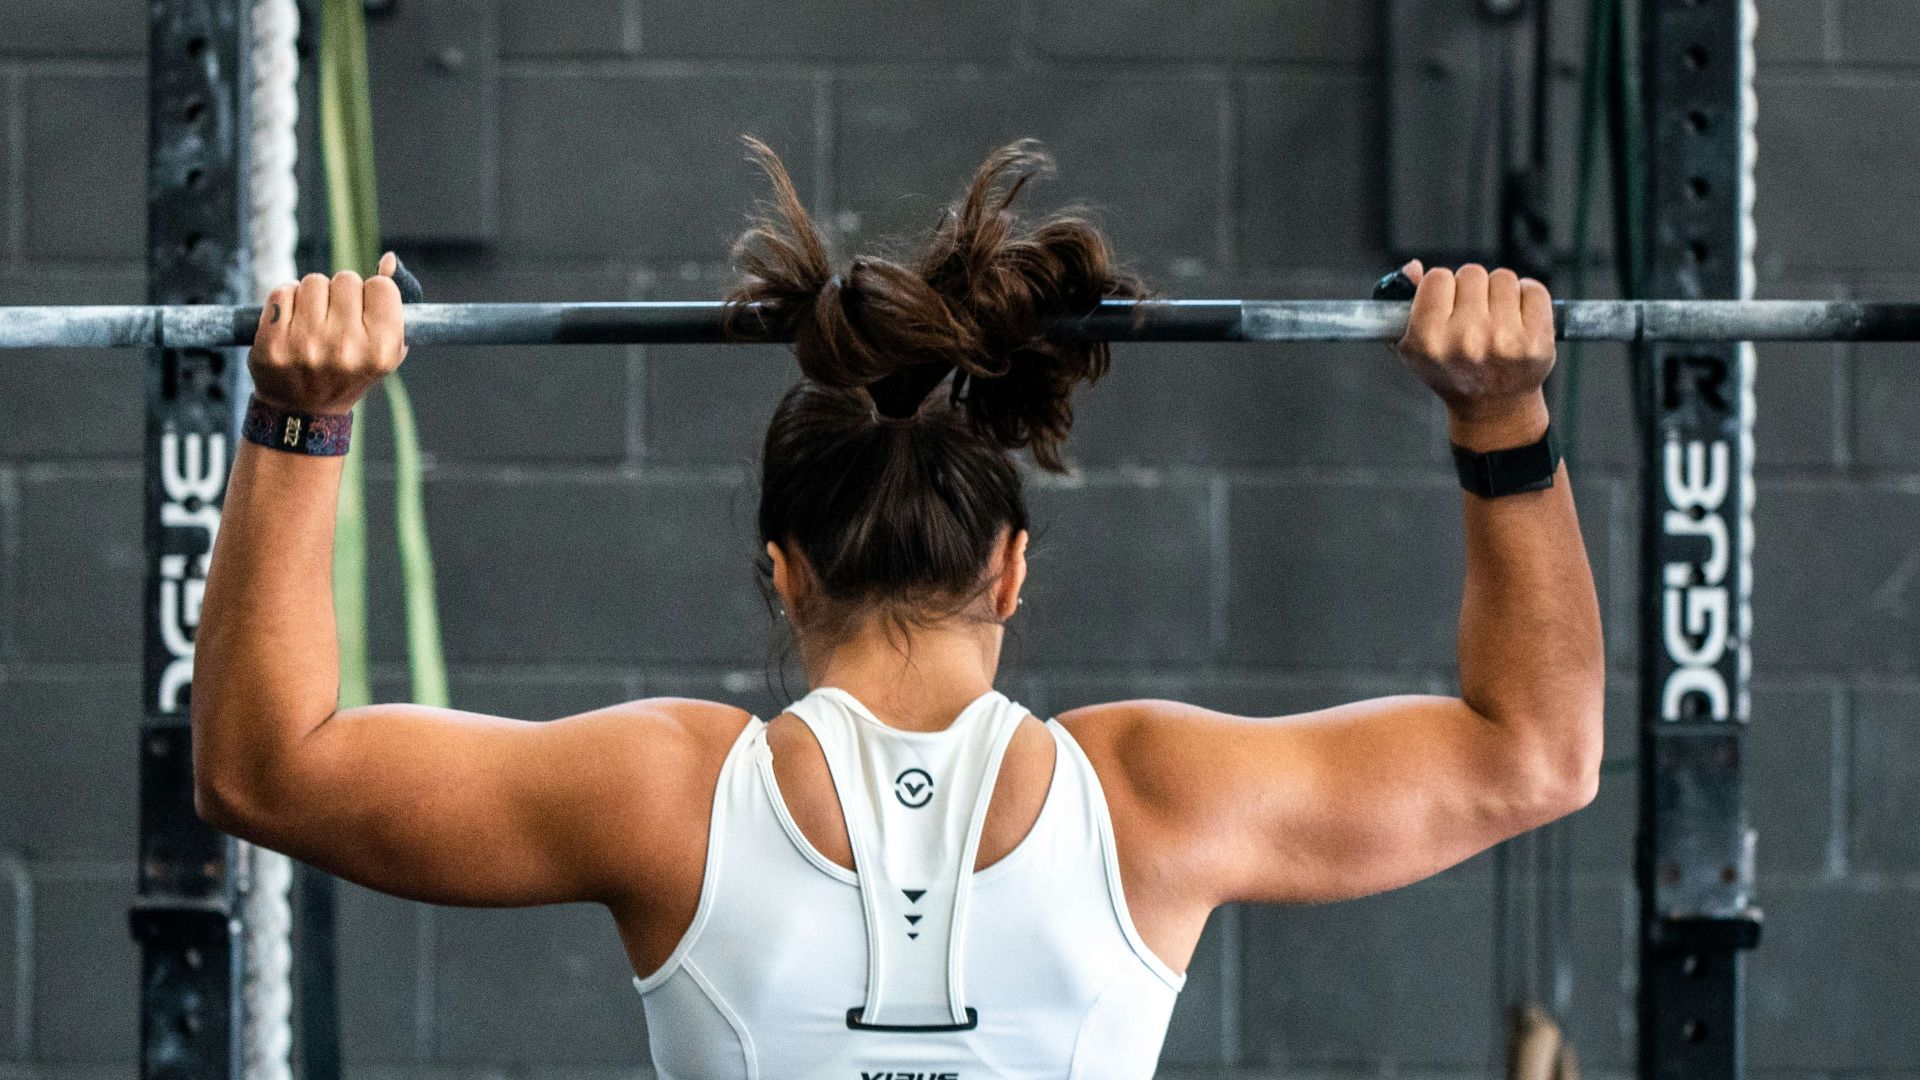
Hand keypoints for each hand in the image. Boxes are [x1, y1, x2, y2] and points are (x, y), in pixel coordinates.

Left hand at [250, 251, 408, 413]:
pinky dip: (286, 301)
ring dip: (312, 295)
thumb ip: (390, 303)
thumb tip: (387, 259)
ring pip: (313, 281)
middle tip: (335, 320)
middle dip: (340, 293)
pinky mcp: (274, 343)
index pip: (381, 286)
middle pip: (346, 279)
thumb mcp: (384, 347)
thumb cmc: (350, 371)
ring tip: (313, 321)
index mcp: (382, 350)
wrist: (304, 410)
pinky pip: (282, 291)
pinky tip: (291, 323)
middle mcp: (346, 348)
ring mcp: (307, 345)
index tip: (363, 313)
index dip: (372, 295)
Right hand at [1393, 260, 1554, 448]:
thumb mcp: (1414, 346)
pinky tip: (1519, 320)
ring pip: (1503, 278)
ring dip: (1500, 293)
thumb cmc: (1451, 371)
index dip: (1443, 289)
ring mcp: (1504, 340)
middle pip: (1471, 273)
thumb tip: (1413, 267)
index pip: (1437, 278)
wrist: (1493, 408)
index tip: (1448, 307)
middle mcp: (1466, 340)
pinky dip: (1528, 298)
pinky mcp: (1537, 340)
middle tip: (1474, 316)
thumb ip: (1402, 303)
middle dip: (1473, 290)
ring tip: (1496, 320)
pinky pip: (1534, 290)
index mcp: (1430, 341)